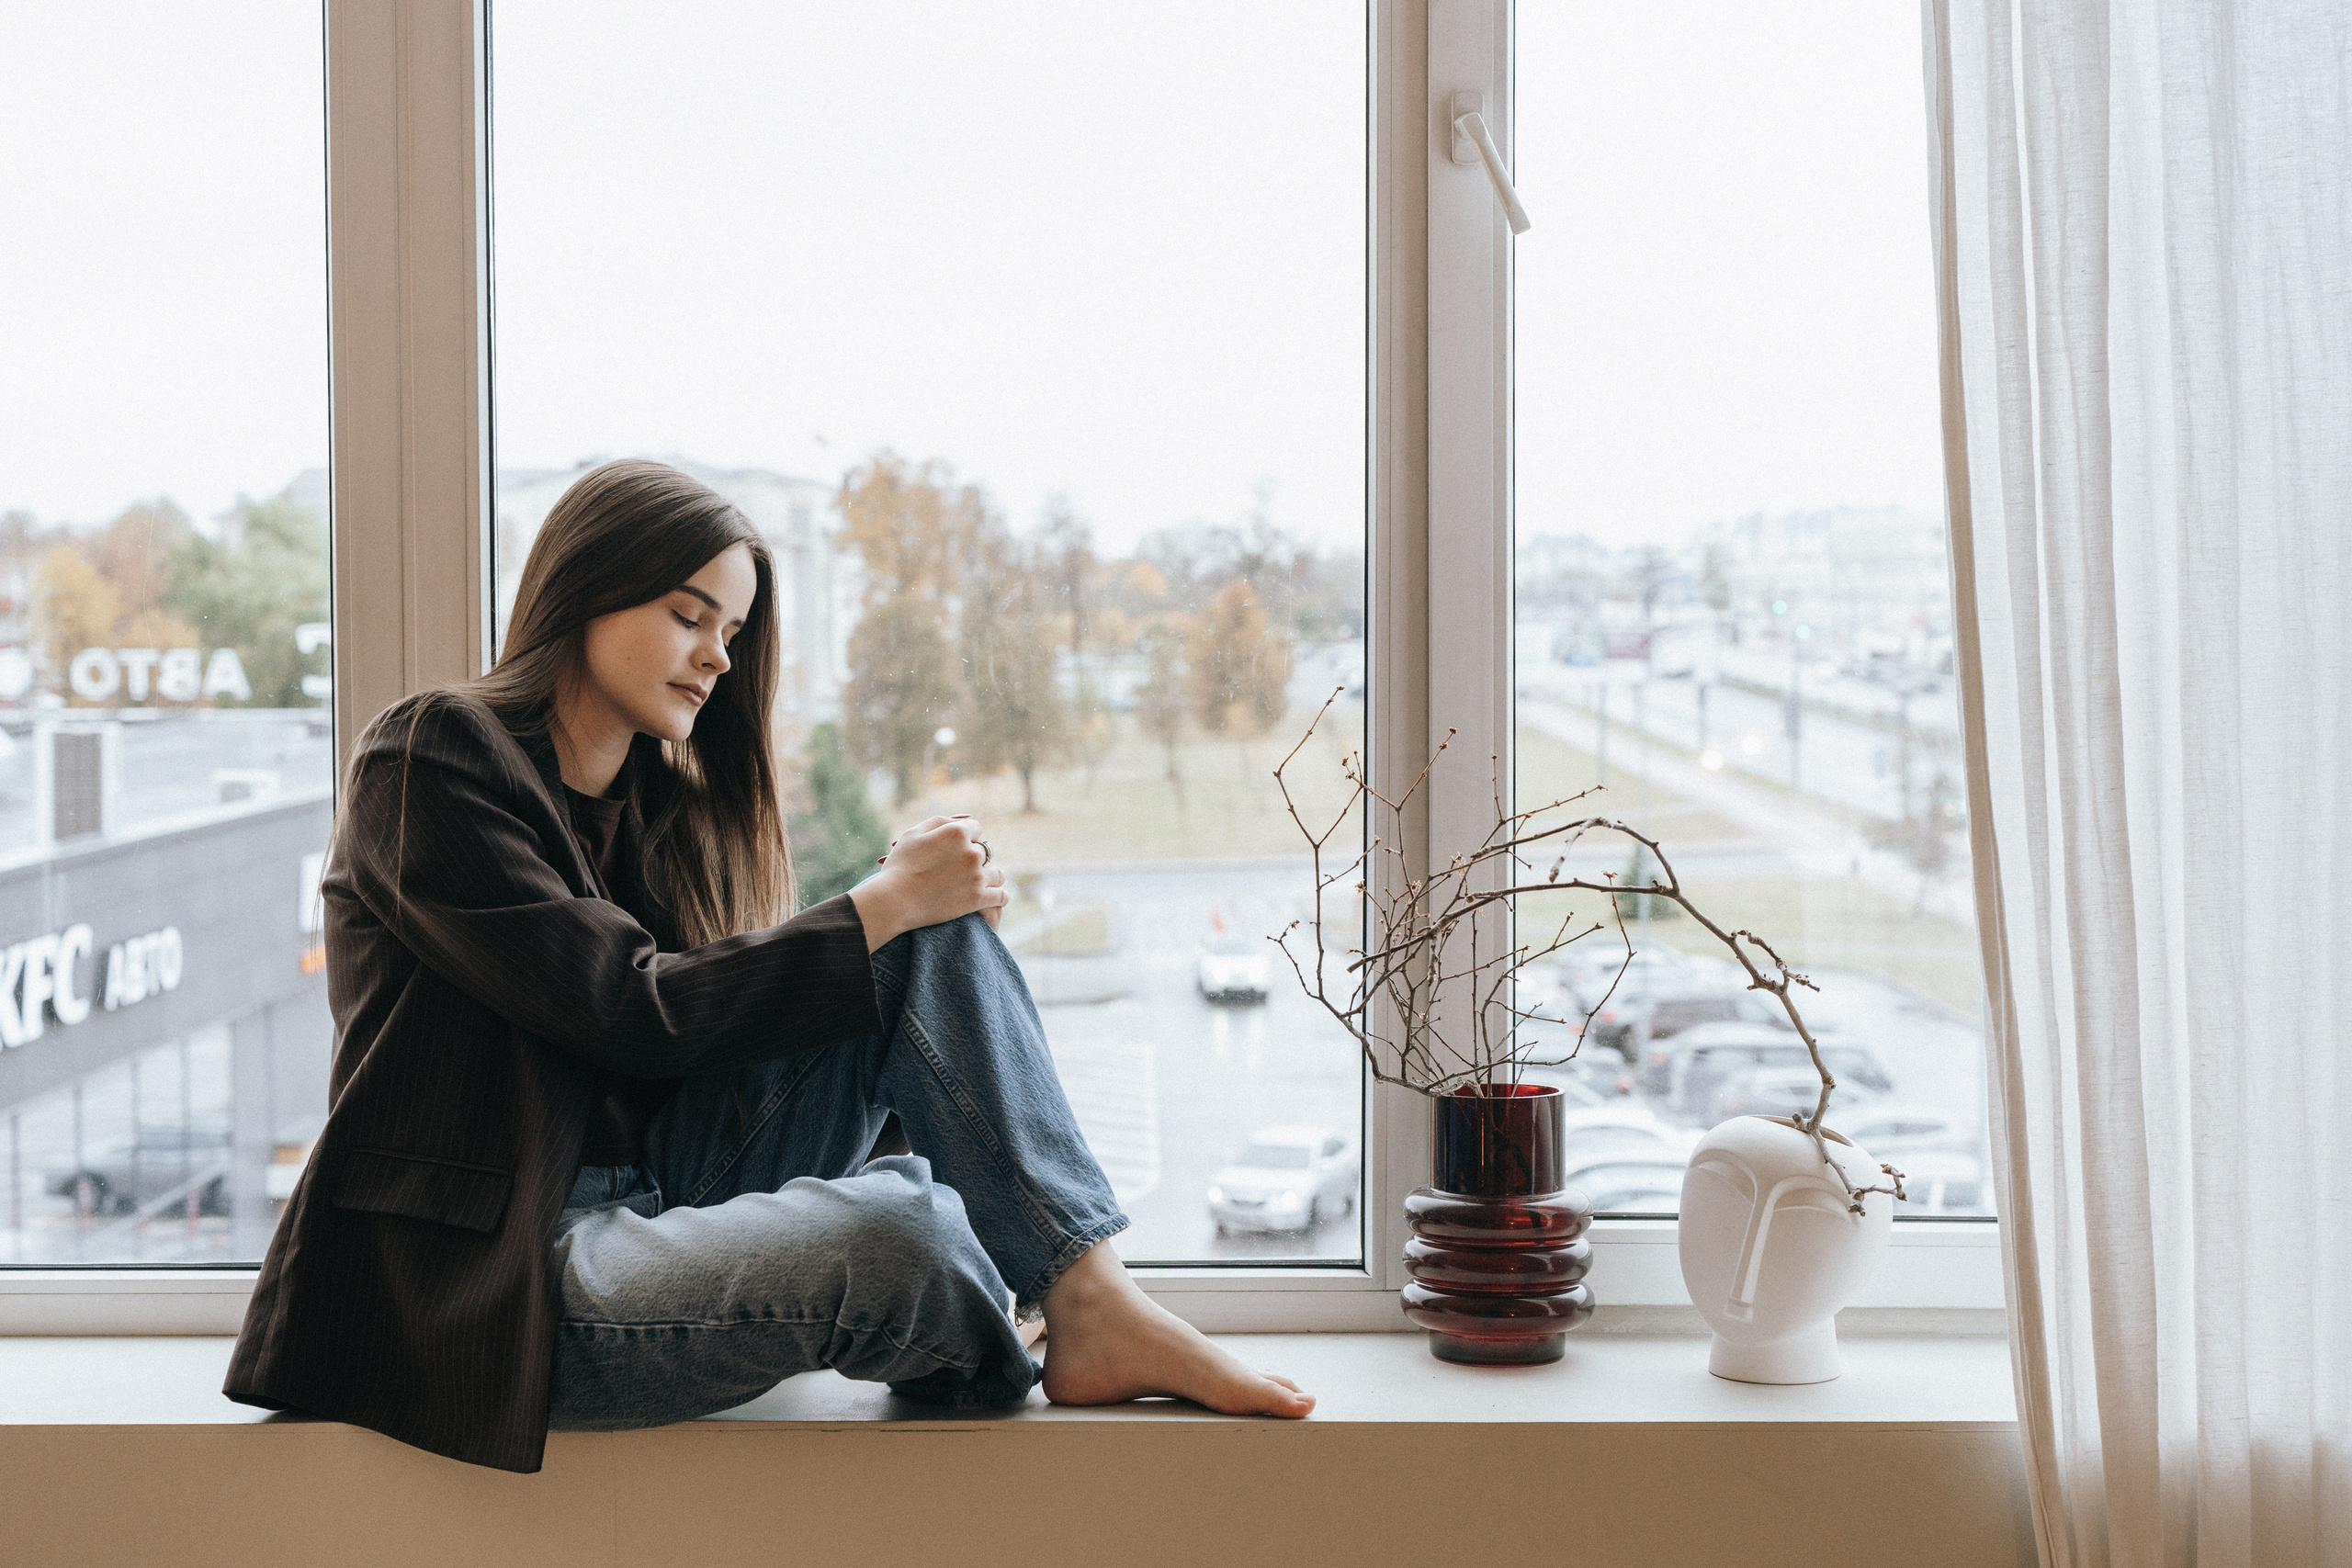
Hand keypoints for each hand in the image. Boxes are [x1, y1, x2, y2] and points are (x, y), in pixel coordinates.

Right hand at [847, 816, 1008, 952]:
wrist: (894, 900)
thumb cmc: (900, 865)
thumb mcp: (914, 833)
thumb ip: (941, 822)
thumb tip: (964, 821)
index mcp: (957, 832)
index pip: (976, 829)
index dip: (966, 838)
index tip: (957, 850)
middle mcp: (972, 852)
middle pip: (985, 851)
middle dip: (975, 858)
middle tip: (961, 870)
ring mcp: (977, 876)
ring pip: (997, 874)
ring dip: (989, 877)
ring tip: (979, 884)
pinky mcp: (978, 898)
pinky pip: (1001, 896)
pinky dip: (999, 897)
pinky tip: (992, 897)